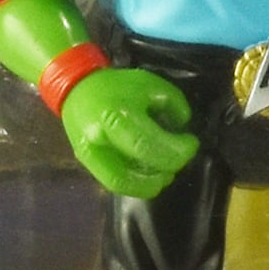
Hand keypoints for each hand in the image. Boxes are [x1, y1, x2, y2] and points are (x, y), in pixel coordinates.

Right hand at [61, 67, 198, 199]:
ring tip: (166, 172)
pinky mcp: (86, 164)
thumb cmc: (117, 85)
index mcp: (116, 117)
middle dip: (165, 170)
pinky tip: (149, 173)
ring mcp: (90, 156)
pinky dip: (136, 182)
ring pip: (123, 184)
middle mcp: (99, 141)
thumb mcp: (150, 84)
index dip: (176, 152)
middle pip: (135, 174)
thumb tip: (182, 127)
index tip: (191, 143)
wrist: (77, 88)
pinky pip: (114, 181)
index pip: (149, 147)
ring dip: (150, 184)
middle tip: (180, 159)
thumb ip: (172, 104)